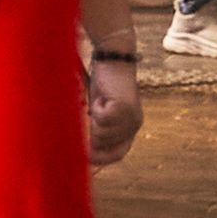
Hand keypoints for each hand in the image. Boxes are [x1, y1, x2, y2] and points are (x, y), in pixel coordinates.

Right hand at [85, 47, 143, 166]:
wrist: (113, 59)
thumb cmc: (104, 84)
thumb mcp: (99, 111)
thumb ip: (97, 130)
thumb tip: (82, 151)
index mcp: (131, 129)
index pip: (118, 154)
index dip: (101, 158)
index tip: (85, 157)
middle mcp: (135, 126)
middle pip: (105, 145)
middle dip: (92, 133)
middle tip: (89, 114)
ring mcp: (131, 118)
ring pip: (101, 133)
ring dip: (93, 117)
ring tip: (99, 101)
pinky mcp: (124, 108)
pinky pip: (100, 119)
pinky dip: (96, 108)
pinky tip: (102, 96)